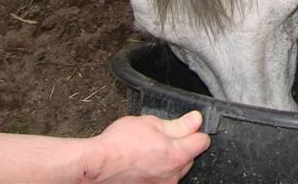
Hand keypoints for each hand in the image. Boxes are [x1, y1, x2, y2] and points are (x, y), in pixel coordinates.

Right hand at [85, 110, 210, 183]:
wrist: (94, 166)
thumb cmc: (118, 145)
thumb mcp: (151, 124)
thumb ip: (178, 124)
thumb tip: (196, 120)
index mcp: (177, 155)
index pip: (202, 141)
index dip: (195, 131)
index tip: (187, 127)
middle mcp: (173, 175)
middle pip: (189, 157)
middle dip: (180, 146)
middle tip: (160, 137)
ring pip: (174, 170)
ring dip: (167, 160)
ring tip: (147, 151)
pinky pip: (161, 178)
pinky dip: (155, 171)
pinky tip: (141, 164)